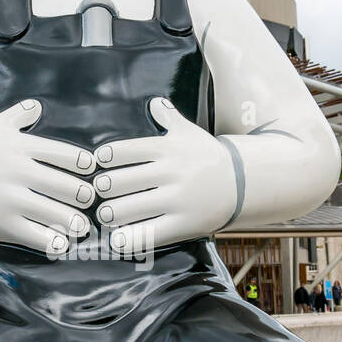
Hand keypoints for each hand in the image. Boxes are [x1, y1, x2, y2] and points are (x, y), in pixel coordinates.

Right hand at [0, 100, 96, 254]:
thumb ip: (19, 114)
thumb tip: (37, 105)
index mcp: (23, 147)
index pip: (67, 155)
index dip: (85, 164)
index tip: (90, 171)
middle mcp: (19, 172)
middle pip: (68, 187)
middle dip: (84, 196)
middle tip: (89, 200)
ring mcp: (11, 199)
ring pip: (57, 214)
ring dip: (74, 222)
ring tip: (80, 225)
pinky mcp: (2, 224)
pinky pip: (37, 236)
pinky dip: (54, 242)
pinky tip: (60, 242)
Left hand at [93, 97, 236, 253]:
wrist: (242, 183)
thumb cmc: (207, 157)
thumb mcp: (190, 134)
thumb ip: (169, 118)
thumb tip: (155, 102)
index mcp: (166, 149)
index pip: (121, 151)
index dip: (104, 160)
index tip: (100, 166)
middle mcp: (170, 172)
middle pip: (117, 183)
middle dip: (103, 191)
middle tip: (100, 195)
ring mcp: (177, 199)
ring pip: (126, 210)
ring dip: (110, 215)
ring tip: (108, 215)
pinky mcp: (184, 223)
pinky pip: (147, 234)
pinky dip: (128, 238)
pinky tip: (119, 239)